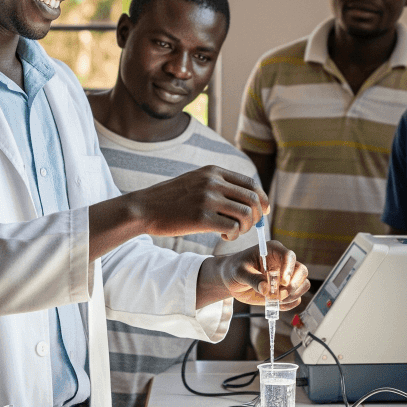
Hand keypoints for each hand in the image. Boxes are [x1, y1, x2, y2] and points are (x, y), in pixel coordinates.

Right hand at [131, 166, 268, 240]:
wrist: (144, 208)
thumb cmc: (172, 199)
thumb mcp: (196, 181)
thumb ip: (218, 184)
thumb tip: (247, 197)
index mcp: (213, 171)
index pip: (250, 183)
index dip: (261, 198)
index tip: (262, 211)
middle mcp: (213, 182)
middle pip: (252, 198)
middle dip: (257, 216)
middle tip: (248, 226)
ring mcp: (207, 199)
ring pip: (245, 214)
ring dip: (245, 227)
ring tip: (234, 231)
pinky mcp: (200, 218)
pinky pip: (231, 228)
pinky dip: (233, 235)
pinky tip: (223, 235)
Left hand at [210, 240, 309, 307]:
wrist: (231, 279)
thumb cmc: (235, 269)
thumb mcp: (240, 272)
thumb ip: (252, 279)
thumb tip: (266, 289)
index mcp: (273, 251)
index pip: (289, 256)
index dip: (289, 269)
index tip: (282, 282)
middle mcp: (283, 263)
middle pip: (302, 271)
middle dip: (294, 285)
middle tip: (280, 295)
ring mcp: (286, 277)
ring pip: (303, 285)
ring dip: (293, 295)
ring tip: (275, 300)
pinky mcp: (284, 290)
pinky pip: (295, 298)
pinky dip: (289, 304)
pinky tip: (275, 304)